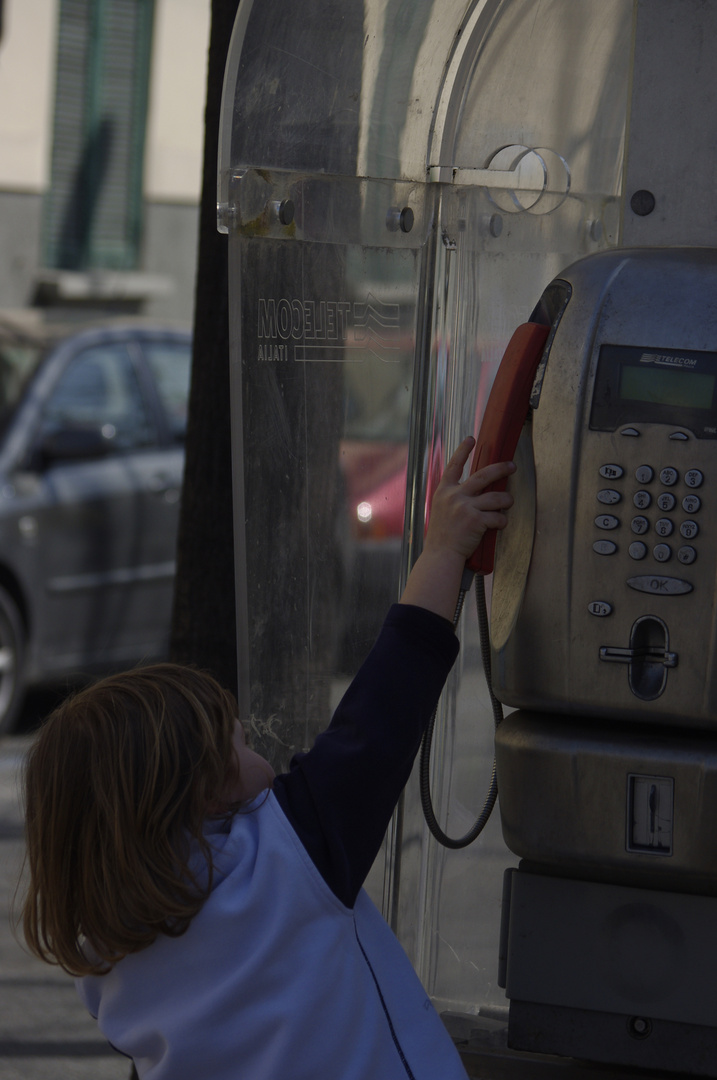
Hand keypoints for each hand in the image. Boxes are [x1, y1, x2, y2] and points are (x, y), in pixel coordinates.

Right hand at [425, 436, 515, 561]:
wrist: (440, 555)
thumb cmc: (442, 536)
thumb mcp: (440, 510)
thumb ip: (453, 497)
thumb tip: (474, 490)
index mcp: (444, 492)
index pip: (454, 466)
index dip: (463, 451)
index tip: (471, 439)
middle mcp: (454, 496)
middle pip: (483, 475)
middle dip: (501, 469)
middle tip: (511, 466)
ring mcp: (465, 507)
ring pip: (496, 497)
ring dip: (506, 500)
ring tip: (509, 502)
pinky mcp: (476, 520)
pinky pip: (498, 517)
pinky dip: (502, 521)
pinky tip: (500, 524)